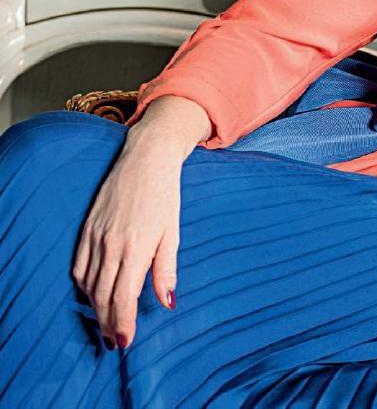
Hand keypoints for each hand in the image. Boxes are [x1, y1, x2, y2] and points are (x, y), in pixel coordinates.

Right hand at [72, 133, 184, 349]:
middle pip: (103, 295)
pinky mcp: (88, 228)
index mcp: (137, 248)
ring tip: (105, 322)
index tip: (125, 340)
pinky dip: (84, 283)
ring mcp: (96, 236)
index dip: (123, 322)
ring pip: (89, 283)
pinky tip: (92, 292)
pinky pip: (79, 265)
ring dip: (95, 306)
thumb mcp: (173, 232)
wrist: (147, 159)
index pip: (124, 297)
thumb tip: (167, 301)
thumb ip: (166, 269)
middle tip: (115, 339)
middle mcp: (112, 245)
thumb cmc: (166, 195)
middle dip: (108, 321)